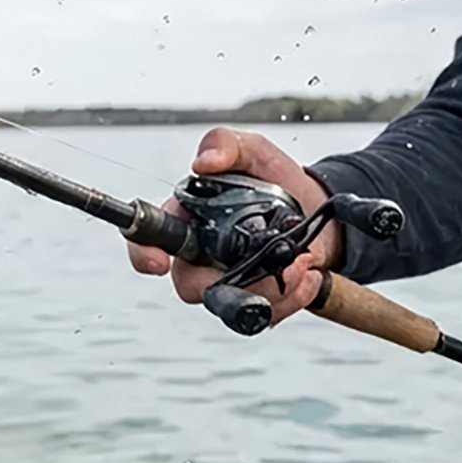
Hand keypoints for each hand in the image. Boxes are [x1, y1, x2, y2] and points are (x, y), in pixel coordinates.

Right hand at [126, 127, 345, 325]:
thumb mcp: (255, 152)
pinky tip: (308, 276)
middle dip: (226, 281)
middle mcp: (199, 258)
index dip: (144, 252)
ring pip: (228, 306)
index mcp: (187, 220)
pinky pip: (261, 317)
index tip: (158, 262)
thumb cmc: (276, 181)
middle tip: (267, 261)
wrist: (317, 210)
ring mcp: (225, 282)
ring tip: (300, 264)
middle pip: (189, 285)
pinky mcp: (253, 301)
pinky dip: (291, 299)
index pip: (149, 239)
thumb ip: (226, 144)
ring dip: (269, 291)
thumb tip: (203, 162)